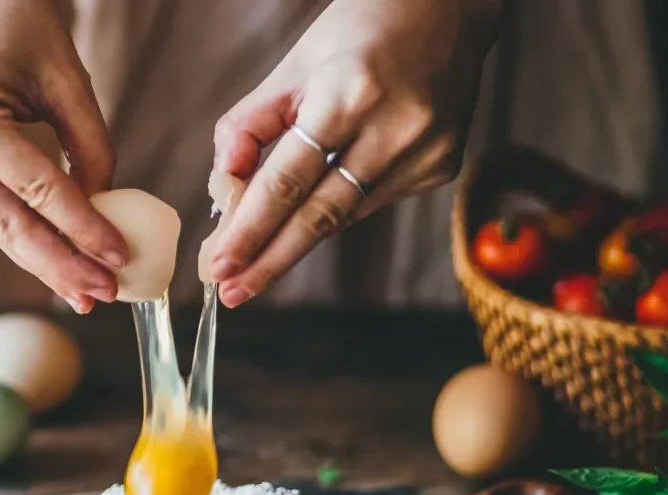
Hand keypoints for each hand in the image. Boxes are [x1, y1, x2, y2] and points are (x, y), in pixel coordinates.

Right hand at [0, 0, 125, 313]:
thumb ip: (90, 147)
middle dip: (58, 264)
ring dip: (39, 258)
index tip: (119, 259)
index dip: (83, 230)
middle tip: (100, 295)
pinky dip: (18, 229)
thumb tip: (102, 210)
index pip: (39, 191)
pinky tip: (52, 256)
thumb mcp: (67, 79)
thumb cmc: (17, 19)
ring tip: (81, 290)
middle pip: (6, 222)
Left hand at [209, 0, 500, 306]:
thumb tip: (222, 186)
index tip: (219, 266)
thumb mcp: (294, 64)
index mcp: (349, 95)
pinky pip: (371, 202)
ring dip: (296, 242)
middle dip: (269, 260)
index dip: (250, 229)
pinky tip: (317, 206)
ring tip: (256, 267)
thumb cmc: (359, 31)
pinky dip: (338, 208)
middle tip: (232, 293)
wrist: (448, 9)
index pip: (288, 181)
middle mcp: (394, 130)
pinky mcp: (441, 167)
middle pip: (319, 216)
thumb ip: (250, 125)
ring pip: (345, 215)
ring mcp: (425, 153)